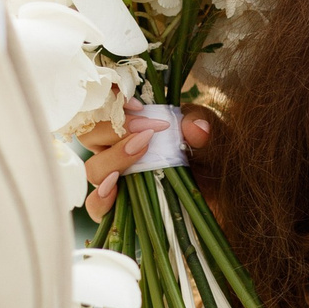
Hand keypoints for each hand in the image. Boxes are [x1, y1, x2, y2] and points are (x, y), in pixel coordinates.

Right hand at [79, 100, 217, 221]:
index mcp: (129, 123)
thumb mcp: (210, 133)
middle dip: (115, 129)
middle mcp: (115, 148)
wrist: (218, 188)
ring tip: (140, 152)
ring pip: (94, 167)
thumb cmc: (208, 154)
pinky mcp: (119, 207)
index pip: (102, 106)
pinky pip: (95, 206)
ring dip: (112, 158)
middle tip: (147, 132)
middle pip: (90, 135)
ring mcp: (115, 178)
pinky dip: (100, 198)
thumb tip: (196, 128)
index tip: (138, 105)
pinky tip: (114, 190)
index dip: (110, 100)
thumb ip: (201, 124)